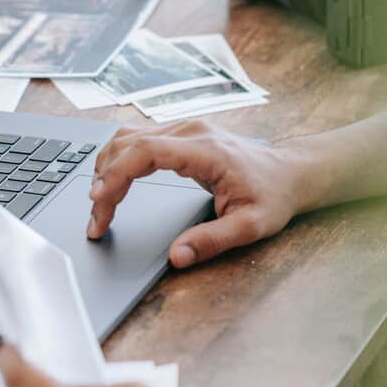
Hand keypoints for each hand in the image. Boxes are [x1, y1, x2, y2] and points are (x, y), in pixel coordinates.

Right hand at [88, 121, 311, 267]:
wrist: (290, 172)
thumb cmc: (273, 196)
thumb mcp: (250, 227)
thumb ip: (211, 242)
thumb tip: (176, 257)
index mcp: (205, 150)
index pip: (144, 152)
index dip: (115, 176)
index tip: (99, 203)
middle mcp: (190, 132)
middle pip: (127, 144)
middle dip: (103, 181)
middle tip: (96, 220)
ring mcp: (183, 129)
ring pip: (127, 138)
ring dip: (106, 168)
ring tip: (100, 205)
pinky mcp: (179, 134)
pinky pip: (137, 139)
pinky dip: (118, 161)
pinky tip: (112, 183)